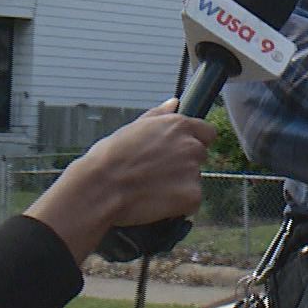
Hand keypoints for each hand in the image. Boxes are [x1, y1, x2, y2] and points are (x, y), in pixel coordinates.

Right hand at [24, 99, 216, 263]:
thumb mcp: (133, 128)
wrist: (100, 187)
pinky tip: (156, 202)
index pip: (206, 133)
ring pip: (193, 180)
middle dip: (184, 165)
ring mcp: (193, 171)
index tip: (177, 153)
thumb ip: (159, 115)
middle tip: (156, 173)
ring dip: (179, 185)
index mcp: (178, 126)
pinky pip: (192, 202)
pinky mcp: (192, 195)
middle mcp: (191, 146)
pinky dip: (178, 205)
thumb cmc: (110, 158)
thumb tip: (174, 102)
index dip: (193, 142)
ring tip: (151, 188)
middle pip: (199, 157)